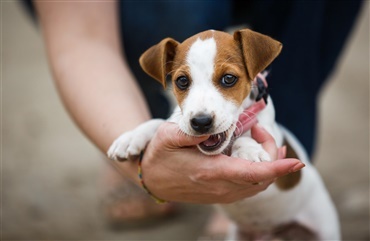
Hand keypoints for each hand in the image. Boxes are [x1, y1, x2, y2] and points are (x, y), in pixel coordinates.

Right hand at [140, 122, 303, 203]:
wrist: (151, 180)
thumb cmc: (159, 156)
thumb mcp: (169, 137)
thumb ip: (192, 131)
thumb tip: (215, 126)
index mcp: (210, 172)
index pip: (252, 173)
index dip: (277, 168)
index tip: (295, 161)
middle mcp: (220, 187)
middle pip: (262, 179)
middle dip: (273, 155)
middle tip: (258, 130)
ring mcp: (221, 193)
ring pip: (258, 185)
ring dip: (267, 163)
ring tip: (258, 138)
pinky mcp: (221, 194)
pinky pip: (249, 187)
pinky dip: (260, 172)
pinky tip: (255, 156)